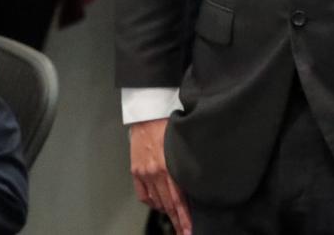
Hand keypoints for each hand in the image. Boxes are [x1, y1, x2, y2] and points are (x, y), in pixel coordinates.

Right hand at [129, 118, 190, 234]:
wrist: (148, 111)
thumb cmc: (171, 122)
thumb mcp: (185, 143)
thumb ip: (189, 163)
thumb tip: (197, 181)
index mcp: (170, 166)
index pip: (179, 200)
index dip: (185, 217)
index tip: (190, 230)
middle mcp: (156, 172)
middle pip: (169, 204)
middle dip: (178, 220)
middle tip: (186, 232)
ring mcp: (144, 172)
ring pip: (157, 201)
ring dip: (167, 213)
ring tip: (176, 222)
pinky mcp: (135, 170)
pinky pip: (144, 195)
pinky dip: (153, 202)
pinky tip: (160, 206)